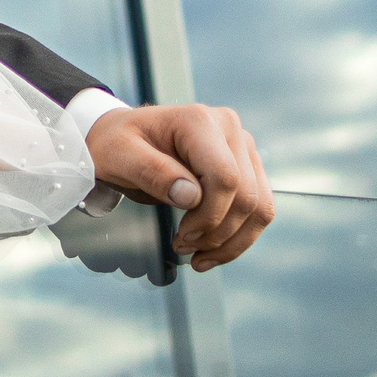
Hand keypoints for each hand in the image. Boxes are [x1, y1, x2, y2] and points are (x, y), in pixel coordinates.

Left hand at [85, 103, 271, 269]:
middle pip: (246, 196)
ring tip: (197, 256)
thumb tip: (192, 197)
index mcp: (199, 120)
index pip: (225, 178)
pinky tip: (211, 252)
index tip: (182, 235)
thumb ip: (152, 172)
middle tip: (182, 247)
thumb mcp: (119, 155)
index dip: (209, 215)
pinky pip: (258, 210)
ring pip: (259, 207)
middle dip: (217, 233)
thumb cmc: (117, 144)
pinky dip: (238, 238)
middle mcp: (229, 129)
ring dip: (231, 241)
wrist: (122, 138)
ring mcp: (242, 148)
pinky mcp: (247, 168)